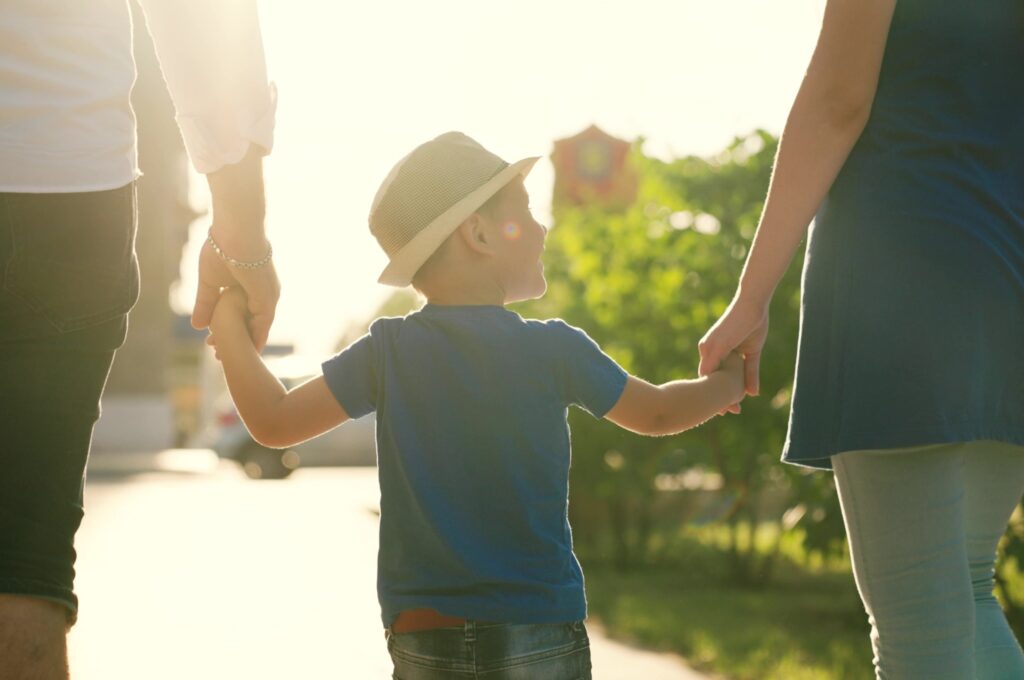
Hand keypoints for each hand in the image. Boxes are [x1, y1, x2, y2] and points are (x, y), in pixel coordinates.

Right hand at [190, 146, 279, 350]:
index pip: (242, 315)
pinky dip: (251, 341)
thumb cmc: (222, 248)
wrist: (235, 232)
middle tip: (217, 357)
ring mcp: (268, 298)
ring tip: (223, 359)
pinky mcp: (268, 300)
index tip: (212, 343)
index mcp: (251, 287)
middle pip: (250, 325)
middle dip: (234, 342)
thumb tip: (197, 326)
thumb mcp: (209, 282)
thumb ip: (205, 304)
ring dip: (241, 345)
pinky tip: (241, 354)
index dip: (228, 329)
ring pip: (256, 329)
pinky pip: (261, 327)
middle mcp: (264, 294)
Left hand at [699, 295, 769, 405]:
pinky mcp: (714, 345)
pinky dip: (716, 384)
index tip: (726, 408)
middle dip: (717, 398)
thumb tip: (753, 393)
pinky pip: (711, 369)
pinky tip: (723, 396)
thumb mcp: (752, 353)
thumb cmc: (752, 323)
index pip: (713, 377)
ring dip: (716, 394)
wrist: (753, 303)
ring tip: (727, 409)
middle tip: (728, 413)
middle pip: (708, 380)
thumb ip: (750, 372)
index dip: (719, 393)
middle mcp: (707, 350)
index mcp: (714, 351)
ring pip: (707, 378)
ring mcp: (708, 347)